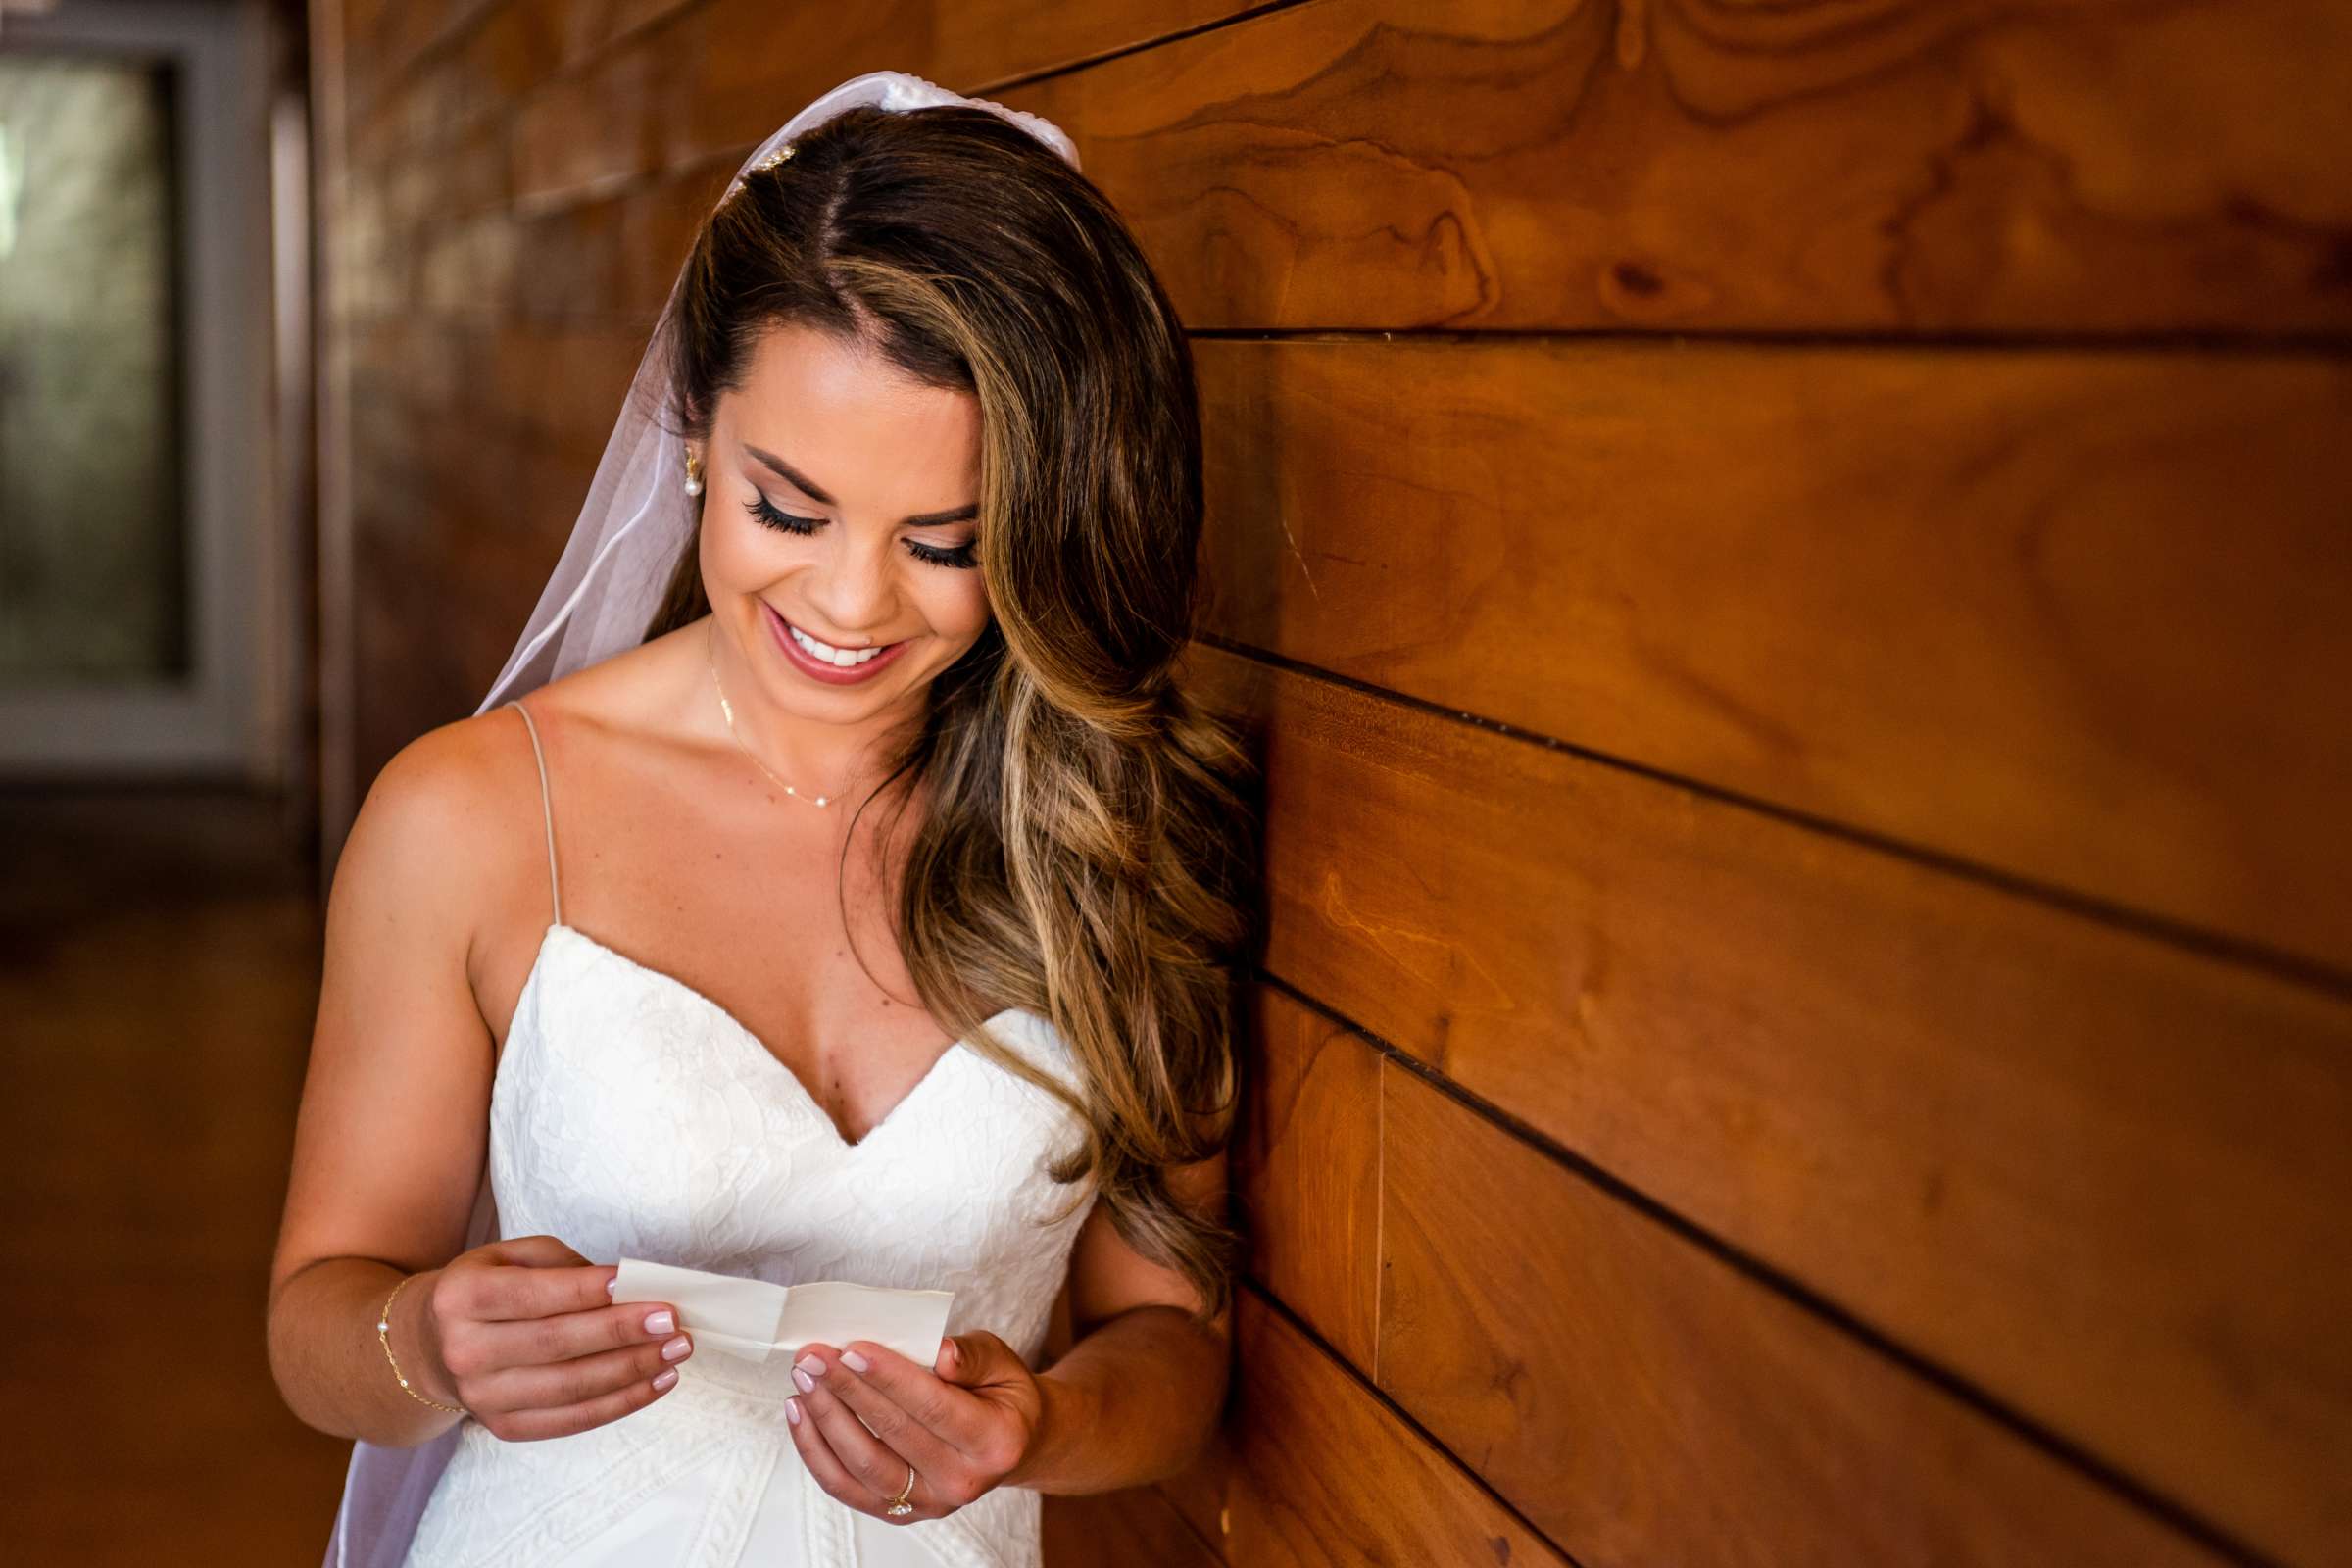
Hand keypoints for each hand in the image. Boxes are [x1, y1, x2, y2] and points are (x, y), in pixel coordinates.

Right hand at [401, 1235, 696, 1440]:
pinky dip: (621, 1403)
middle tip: (673, 1320)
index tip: (634, 1281)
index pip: (533, 1296)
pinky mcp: (504, 1427)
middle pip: (555, 1344)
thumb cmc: (489, 1288)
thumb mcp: (511, 1256)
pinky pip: (571, 1421)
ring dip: (631, 1370)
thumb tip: (627, 1286)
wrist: (432, 1345)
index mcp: (461, 1297)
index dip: (585, 1291)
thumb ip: (563, 1265)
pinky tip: (657, 1381)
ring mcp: (482, 1397)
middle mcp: (465, 1351)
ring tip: (676, 1351)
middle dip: (620, 1332)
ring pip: (569, 1388)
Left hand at [783, 1330, 1042, 1521]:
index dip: (890, 1378)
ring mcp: (928, 1503)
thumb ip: (973, 1356)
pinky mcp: (899, 1512)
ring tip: (803, 1380)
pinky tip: (801, 1414)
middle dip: (846, 1390)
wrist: (1012, 1444)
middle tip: (813, 1357)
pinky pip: (846, 1486)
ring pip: (862, 1466)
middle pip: (891, 1434)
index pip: (933, 1407)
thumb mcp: (1002, 1363)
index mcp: (995, 1441)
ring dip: (825, 1419)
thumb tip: (941, 1352)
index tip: (853, 1349)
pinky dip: (816, 1451)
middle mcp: (962, 1481)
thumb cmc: (1002, 1395)